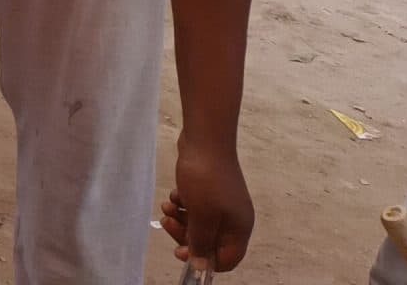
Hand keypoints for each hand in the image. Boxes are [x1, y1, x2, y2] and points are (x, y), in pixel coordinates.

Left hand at [161, 135, 254, 270]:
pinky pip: (195, 206)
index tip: (183, 253)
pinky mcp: (210, 190)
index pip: (228, 258)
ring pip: (199, 223)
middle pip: (209, 241)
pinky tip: (174, 194)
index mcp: (239, 228)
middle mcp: (234, 218)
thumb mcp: (202, 216)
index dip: (206, 261)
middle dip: (186, 235)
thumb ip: (200, 242)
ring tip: (167, 206)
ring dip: (180, 219)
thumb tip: (200, 266)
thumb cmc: (205, 180)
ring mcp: (222, 203)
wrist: (204, 140)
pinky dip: (183, 204)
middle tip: (167, 223)